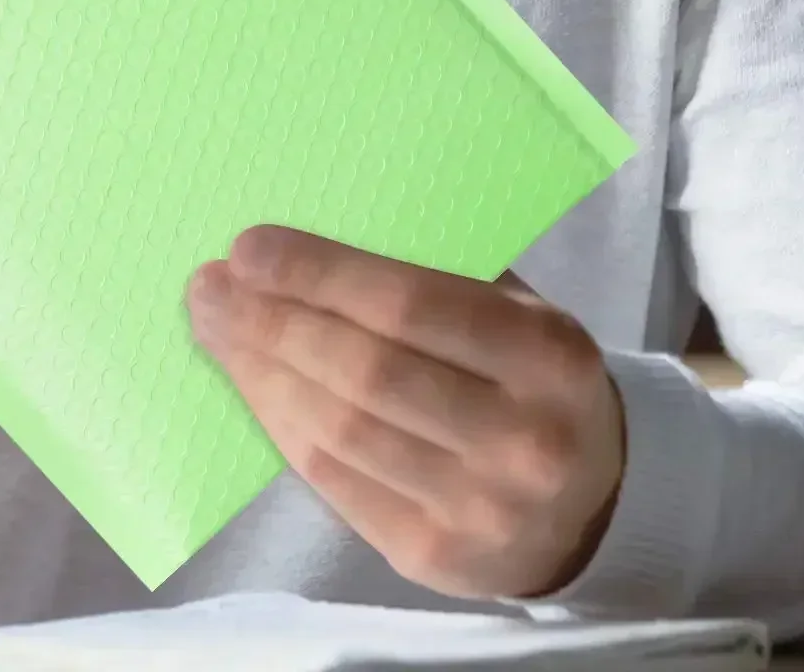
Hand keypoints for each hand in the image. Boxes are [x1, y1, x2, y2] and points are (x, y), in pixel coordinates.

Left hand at [188, 226, 624, 599]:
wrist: (593, 503)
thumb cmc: (530, 376)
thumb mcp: (517, 311)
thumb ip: (432, 279)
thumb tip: (300, 247)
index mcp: (546, 354)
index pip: (410, 306)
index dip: (319, 275)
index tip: (248, 247)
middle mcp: (520, 438)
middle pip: (363, 372)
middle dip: (270, 322)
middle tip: (210, 287)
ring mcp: (478, 508)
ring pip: (338, 431)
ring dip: (260, 373)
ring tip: (217, 328)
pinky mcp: (432, 556)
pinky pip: (333, 481)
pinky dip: (281, 423)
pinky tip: (253, 382)